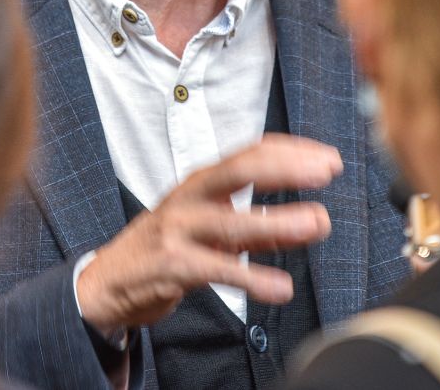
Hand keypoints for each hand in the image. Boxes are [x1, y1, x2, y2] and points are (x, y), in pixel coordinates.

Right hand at [76, 134, 340, 331]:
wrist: (109, 281)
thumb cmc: (171, 248)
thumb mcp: (218, 233)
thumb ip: (265, 228)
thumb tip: (316, 222)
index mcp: (203, 182)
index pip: (250, 153)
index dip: (291, 152)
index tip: (329, 159)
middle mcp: (190, 197)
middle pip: (239, 170)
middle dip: (285, 167)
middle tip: (326, 171)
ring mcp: (177, 229)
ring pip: (231, 221)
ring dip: (278, 221)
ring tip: (318, 223)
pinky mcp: (170, 265)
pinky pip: (216, 269)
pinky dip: (251, 278)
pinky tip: (281, 288)